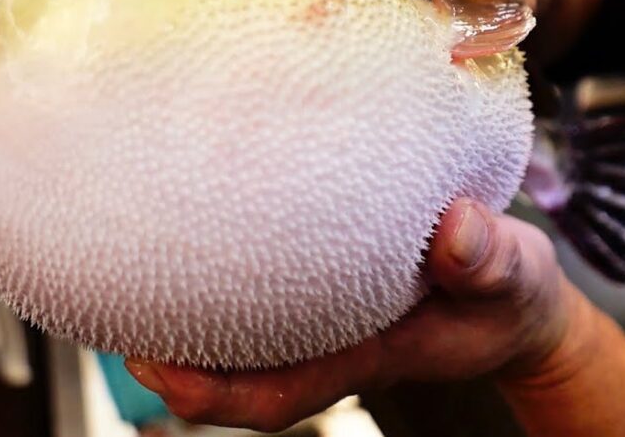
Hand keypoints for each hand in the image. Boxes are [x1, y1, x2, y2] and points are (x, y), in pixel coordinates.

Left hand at [124, 198, 576, 432]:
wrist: (518, 296)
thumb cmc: (509, 294)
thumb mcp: (515, 276)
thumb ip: (490, 261)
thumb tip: (455, 231)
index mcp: (364, 353)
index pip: (272, 395)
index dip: (207, 393)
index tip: (150, 366)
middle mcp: (330, 338)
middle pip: (232, 367)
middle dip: (166, 351)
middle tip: (106, 305)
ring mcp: (326, 312)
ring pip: (239, 328)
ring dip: (184, 308)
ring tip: (125, 264)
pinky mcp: (330, 279)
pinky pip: (263, 287)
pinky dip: (221, 271)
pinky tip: (196, 227)